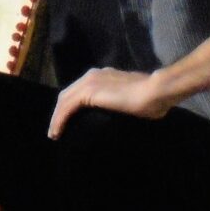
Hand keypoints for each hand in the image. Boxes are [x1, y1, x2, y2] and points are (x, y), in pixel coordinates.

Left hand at [47, 65, 170, 136]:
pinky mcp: (88, 92)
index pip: (79, 91)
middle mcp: (92, 76)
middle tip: (57, 130)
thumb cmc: (150, 100)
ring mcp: (89, 82)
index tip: (69, 122)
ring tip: (55, 134)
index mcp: (102, 76)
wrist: (155, 92)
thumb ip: (122, 105)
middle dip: (60, 112)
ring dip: (57, 118)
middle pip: (68, 95)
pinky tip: (57, 132)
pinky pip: (67, 107)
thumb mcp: (131, 102)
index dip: (71, 106)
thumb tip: (122, 116)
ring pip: (64, 101)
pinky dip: (60, 120)